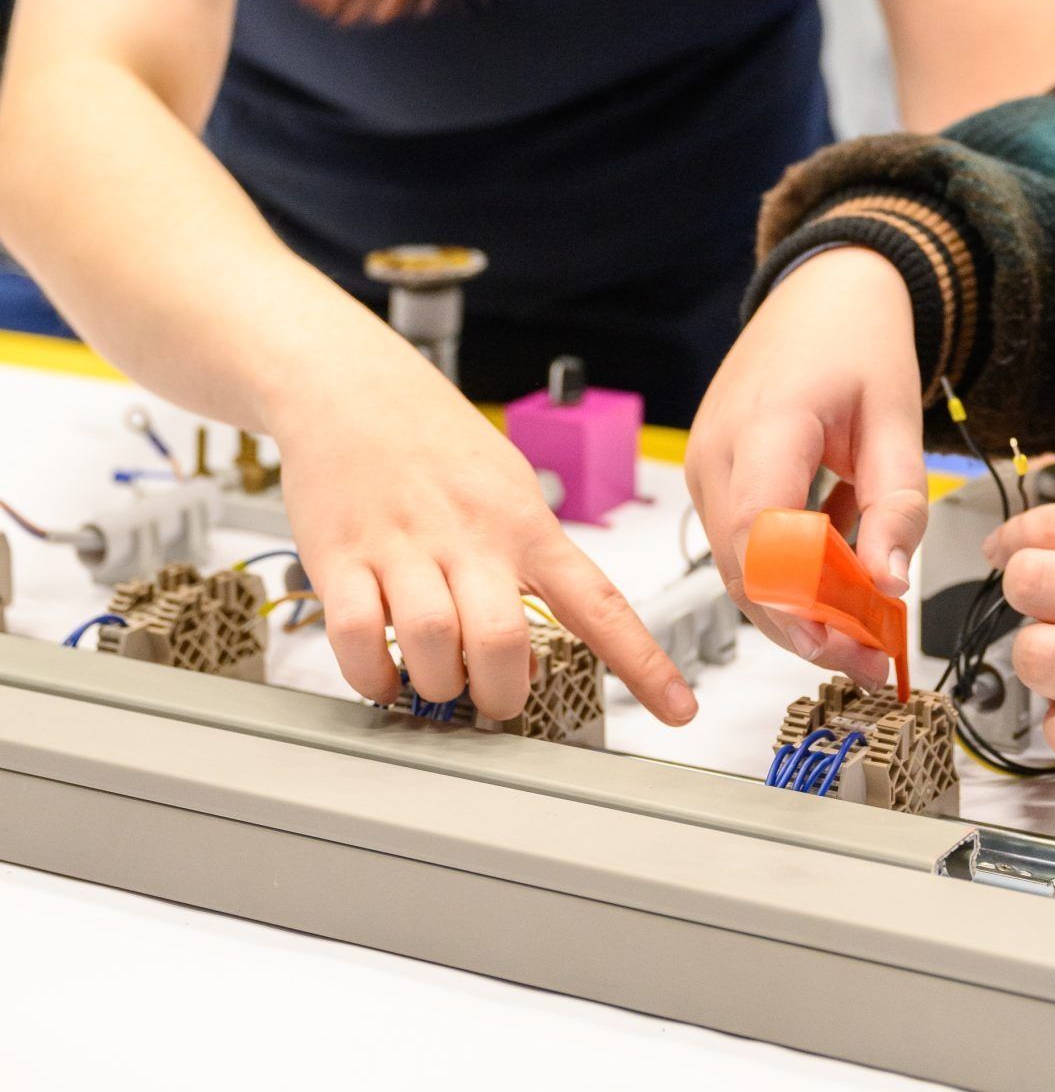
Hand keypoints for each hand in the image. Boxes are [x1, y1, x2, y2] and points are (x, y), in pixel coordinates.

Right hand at [268, 343, 695, 728]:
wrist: (352, 384)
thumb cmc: (434, 439)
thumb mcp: (506, 487)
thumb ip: (525, 563)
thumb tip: (534, 649)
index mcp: (523, 522)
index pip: (598, 601)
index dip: (642, 661)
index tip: (677, 708)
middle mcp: (468, 535)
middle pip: (500, 640)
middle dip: (501, 693)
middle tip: (493, 696)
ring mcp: (402, 546)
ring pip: (432, 645)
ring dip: (437, 685)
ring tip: (435, 679)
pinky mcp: (340, 556)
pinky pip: (358, 638)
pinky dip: (372, 675)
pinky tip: (382, 671)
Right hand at [686, 248, 926, 687]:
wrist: (822, 289)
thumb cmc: (856, 338)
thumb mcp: (898, 417)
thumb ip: (896, 504)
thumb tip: (888, 586)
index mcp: (766, 424)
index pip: (762, 538)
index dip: (800, 605)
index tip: (853, 643)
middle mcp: (718, 451)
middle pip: (745, 570)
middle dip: (808, 627)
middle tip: (875, 656)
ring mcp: (707, 465)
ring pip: (741, 568)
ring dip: (801, 607)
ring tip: (868, 627)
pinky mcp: (713, 475)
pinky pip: (743, 544)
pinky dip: (791, 572)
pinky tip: (843, 570)